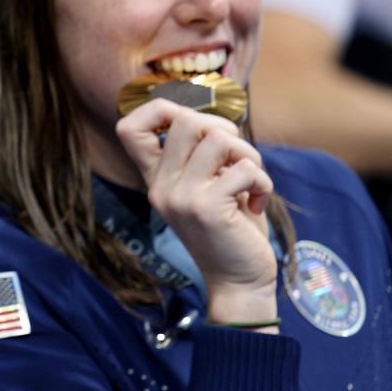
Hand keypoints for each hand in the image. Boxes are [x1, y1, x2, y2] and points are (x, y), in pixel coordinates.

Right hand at [115, 101, 277, 323]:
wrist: (238, 281)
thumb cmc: (231, 229)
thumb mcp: (208, 187)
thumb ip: (204, 155)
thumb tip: (216, 119)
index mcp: (156, 178)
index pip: (128, 126)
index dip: (161, 109)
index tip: (196, 128)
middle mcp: (160, 186)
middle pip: (188, 120)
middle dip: (225, 130)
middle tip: (237, 161)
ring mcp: (180, 197)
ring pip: (219, 138)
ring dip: (249, 156)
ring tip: (251, 183)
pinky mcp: (207, 209)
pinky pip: (244, 168)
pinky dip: (263, 182)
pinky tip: (257, 203)